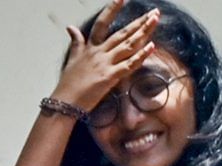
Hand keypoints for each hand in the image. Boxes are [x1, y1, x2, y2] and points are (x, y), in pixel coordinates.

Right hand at [54, 1, 160, 118]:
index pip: (102, 23)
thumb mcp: (73, 58)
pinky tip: (152, 46)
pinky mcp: (110, 76)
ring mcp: (105, 63)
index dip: (111, 10)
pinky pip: (129, 64)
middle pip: (122, 33)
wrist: (65, 100)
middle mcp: (99, 52)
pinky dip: (141, 55)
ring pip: (128, 44)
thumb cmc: (70, 82)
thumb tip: (71, 27)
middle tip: (154, 12)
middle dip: (139, 22)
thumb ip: (76, 42)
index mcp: (91, 47)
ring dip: (143, 32)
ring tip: (155, 20)